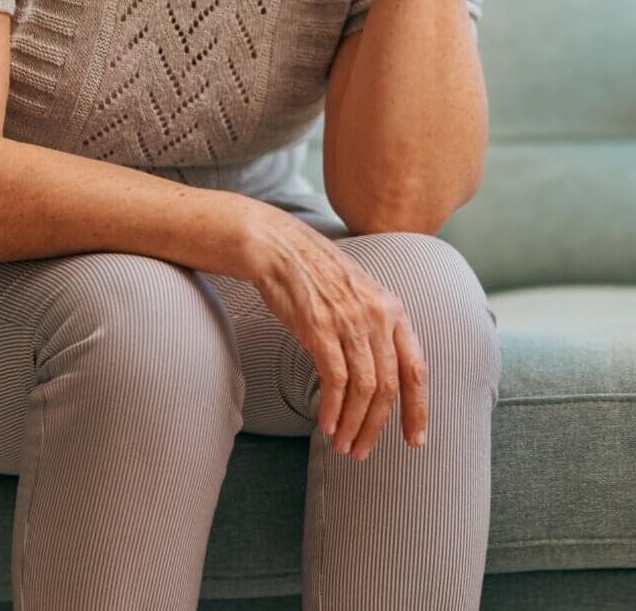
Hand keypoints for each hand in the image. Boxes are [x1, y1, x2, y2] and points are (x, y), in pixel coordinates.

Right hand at [247, 208, 428, 460]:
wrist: (280, 247)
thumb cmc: (316, 272)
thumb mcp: (360, 293)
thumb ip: (376, 326)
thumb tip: (383, 371)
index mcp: (393, 309)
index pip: (416, 369)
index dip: (418, 409)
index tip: (415, 440)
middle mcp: (377, 316)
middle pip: (389, 386)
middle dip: (378, 426)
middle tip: (364, 451)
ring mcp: (350, 321)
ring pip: (364, 389)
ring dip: (355, 424)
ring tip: (343, 445)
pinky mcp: (320, 328)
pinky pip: (335, 381)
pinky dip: (333, 409)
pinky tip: (327, 424)